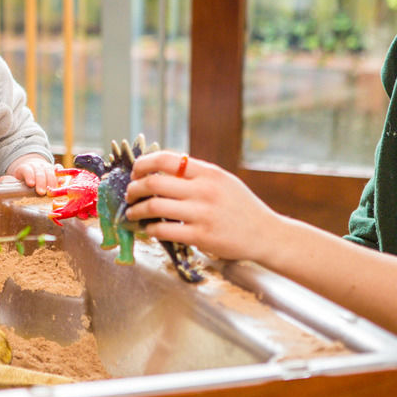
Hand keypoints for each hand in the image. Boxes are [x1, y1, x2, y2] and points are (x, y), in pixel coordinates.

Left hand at [3, 154, 59, 194]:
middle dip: (41, 181)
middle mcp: (37, 166)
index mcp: (25, 167)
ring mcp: (46, 167)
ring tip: (52, 191)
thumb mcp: (15, 178)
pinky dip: (62, 174)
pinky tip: (63, 181)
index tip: (30, 184)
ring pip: (50, 171)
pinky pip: (59, 170)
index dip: (29, 176)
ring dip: (52, 181)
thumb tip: (2, 180)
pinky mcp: (54, 170)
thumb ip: (10, 180)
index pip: (27, 170)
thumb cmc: (23, 178)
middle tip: (41, 192)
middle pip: (40, 171)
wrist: (33, 168)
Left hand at [124, 150, 284, 262]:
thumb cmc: (241, 206)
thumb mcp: (222, 181)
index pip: (166, 159)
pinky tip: (147, 229)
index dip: (143, 164)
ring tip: (132, 213)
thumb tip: (159, 168)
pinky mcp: (201, 236)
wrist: (266, 234)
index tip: (135, 172)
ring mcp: (202, 213)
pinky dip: (149, 229)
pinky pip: (164, 230)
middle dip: (134, 188)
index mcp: (208, 173)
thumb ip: (195, 174)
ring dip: (136, 210)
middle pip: (154, 182)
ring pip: (154, 206)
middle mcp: (204, 190)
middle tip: (129, 194)